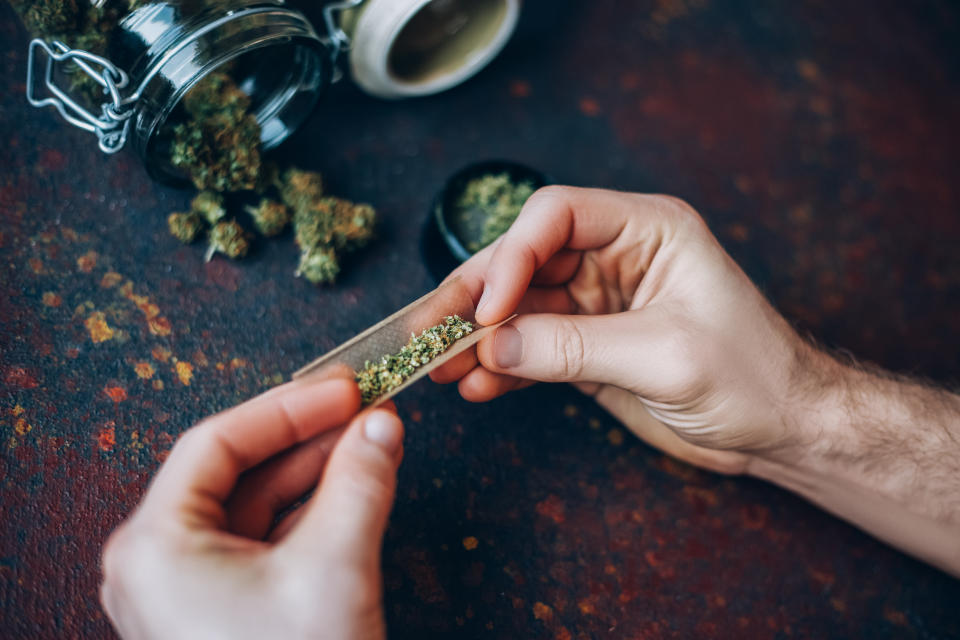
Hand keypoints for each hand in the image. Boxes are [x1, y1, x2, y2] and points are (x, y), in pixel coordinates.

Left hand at [100, 377, 404, 639]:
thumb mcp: (334, 567)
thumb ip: (360, 483)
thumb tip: (383, 424)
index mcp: (156, 546)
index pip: (218, 443)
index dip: (287, 408)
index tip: (343, 388)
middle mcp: (158, 563)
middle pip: (237, 472)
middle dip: (308, 439)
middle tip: (365, 409)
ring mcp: (187, 589)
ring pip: (254, 506)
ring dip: (314, 472)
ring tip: (371, 441)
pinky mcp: (219, 609)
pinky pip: (263, 541)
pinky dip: (308, 511)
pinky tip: (353, 487)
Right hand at [433, 186, 821, 473]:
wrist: (783, 429)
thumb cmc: (752, 375)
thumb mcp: (664, 355)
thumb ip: (574, 347)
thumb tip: (494, 347)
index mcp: (645, 230)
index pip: (555, 216)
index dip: (511, 256)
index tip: (487, 310)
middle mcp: (614, 258)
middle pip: (524, 261)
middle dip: (475, 298)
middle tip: (429, 332)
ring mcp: (598, 304)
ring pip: (519, 308)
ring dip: (478, 338)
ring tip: (436, 367)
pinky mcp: (589, 348)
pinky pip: (532, 349)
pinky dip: (502, 368)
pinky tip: (475, 387)